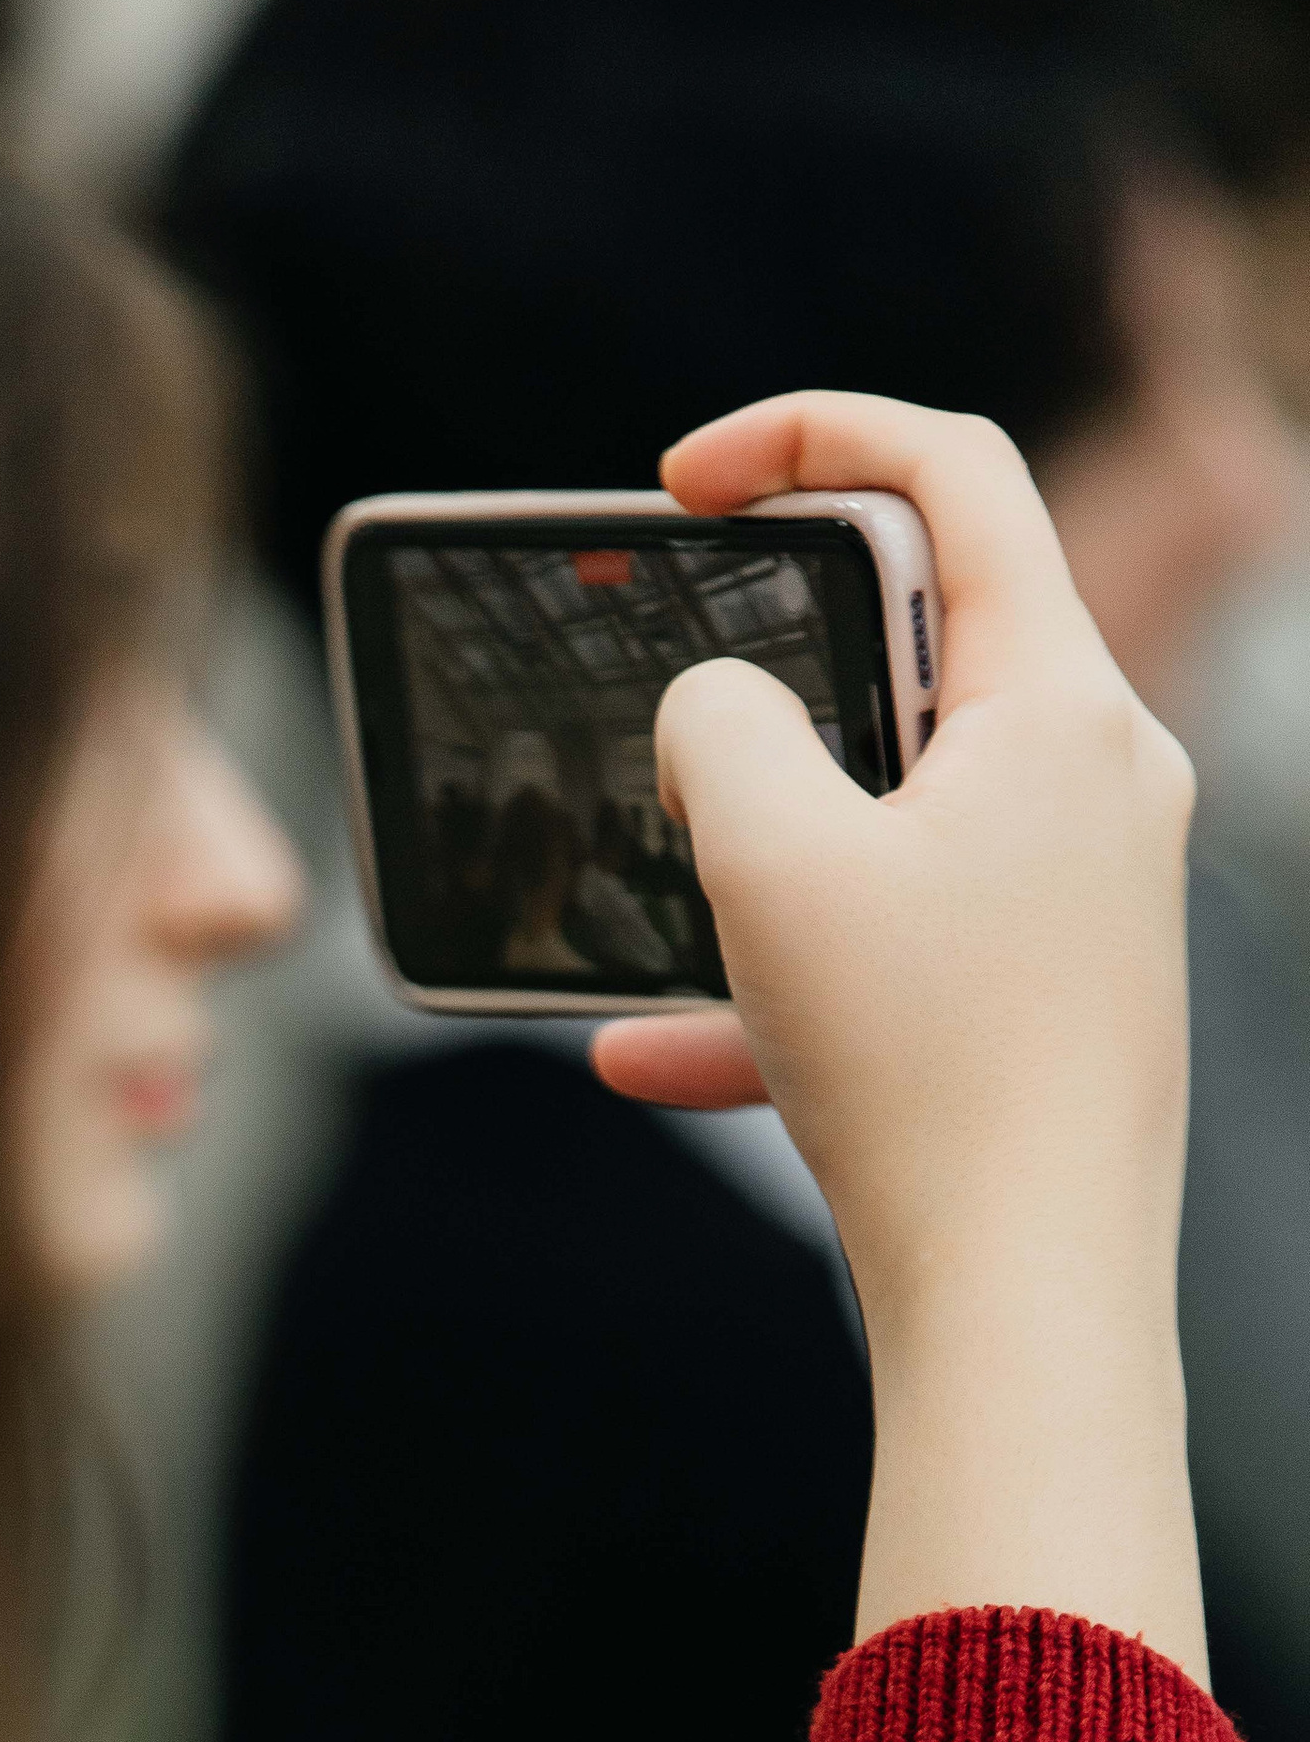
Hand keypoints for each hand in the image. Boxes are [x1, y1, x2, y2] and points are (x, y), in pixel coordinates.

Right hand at [593, 390, 1204, 1677]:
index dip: (808, 435)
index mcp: (1061, 704)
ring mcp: (1083, 902)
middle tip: (666, 714)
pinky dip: (776, 990)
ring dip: (750, 862)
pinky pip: (893, 958)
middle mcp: (1100, 784)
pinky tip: (646, 1056)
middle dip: (768, 685)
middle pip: (917, 655)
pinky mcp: (1048, 1010)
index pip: (952, 476)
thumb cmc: (925, 1072)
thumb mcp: (770, 858)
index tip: (687, 483)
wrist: (1031, 1306)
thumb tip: (716, 713)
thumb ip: (718, 728)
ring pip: (889, 825)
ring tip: (642, 907)